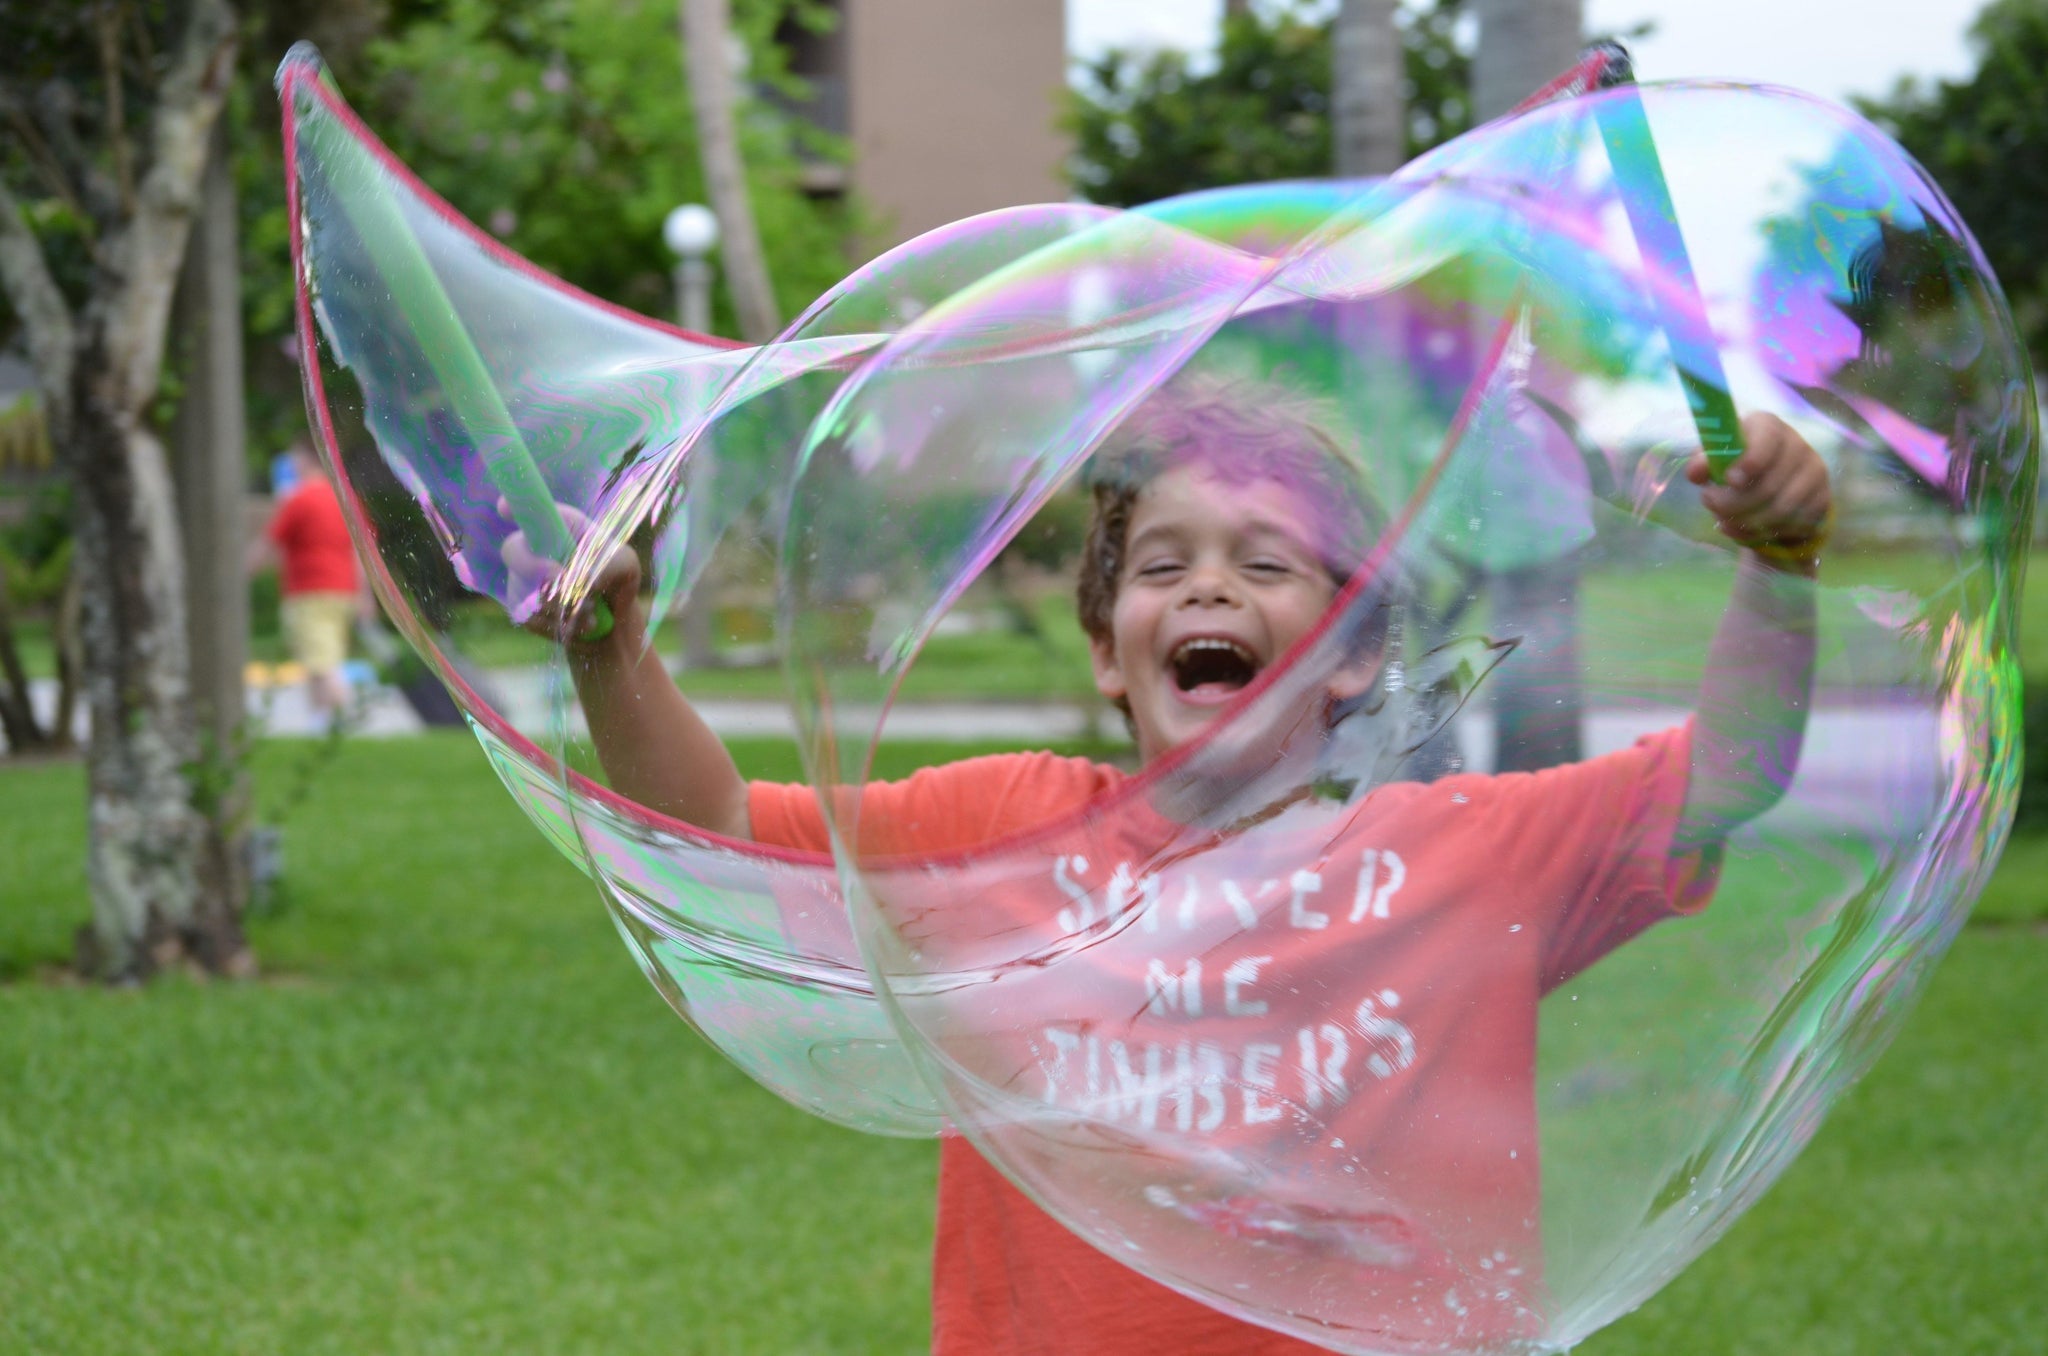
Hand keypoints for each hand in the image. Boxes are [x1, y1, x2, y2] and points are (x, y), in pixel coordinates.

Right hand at [499, 500, 643, 646]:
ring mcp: (521, 577)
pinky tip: (579, 623)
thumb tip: (580, 579)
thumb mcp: (625, 566)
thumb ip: (609, 565)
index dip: (514, 506)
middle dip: (537, 568)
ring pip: (527, 591)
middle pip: (513, 551)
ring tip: (592, 608)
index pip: (530, 508)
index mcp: (560, 525)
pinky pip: (530, 618)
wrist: (610, 616)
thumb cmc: (616, 578)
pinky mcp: (519, 608)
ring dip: (565, 605)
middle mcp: (532, 546)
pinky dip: (559, 625)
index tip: (504, 508)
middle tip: (565, 579)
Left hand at [1686, 413, 1832, 571]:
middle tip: (1713, 507)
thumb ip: (1702, 463)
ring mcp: (1814, 471)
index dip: (1750, 461)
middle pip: (1770, 483)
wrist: (1769, 488)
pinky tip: (1750, 530)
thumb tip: (1696, 472)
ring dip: (1748, 522)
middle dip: (1734, 503)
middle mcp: (1797, 444)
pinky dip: (1767, 533)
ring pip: (1781, 508)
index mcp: (1768, 426)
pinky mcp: (1822, 497)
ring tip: (1726, 522)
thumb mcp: (1714, 461)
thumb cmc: (1734, 466)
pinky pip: (1795, 523)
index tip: (1730, 480)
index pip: (1767, 438)